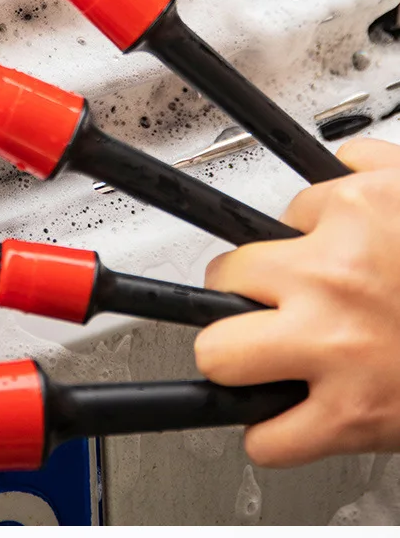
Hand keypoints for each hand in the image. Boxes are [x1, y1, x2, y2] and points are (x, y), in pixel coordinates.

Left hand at [195, 138, 399, 466]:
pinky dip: (271, 432)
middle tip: (258, 305)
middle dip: (236, 292)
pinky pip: (268, 436)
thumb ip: (376, 169)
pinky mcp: (351, 418)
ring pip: (222, 355)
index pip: (276, 217)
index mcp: (354, 217)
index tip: (293, 257)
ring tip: (261, 357)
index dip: (286, 240)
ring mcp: (334, 351)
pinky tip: (288, 413)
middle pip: (222, 279)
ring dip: (238, 357)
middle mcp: (332, 281)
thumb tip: (343, 161)